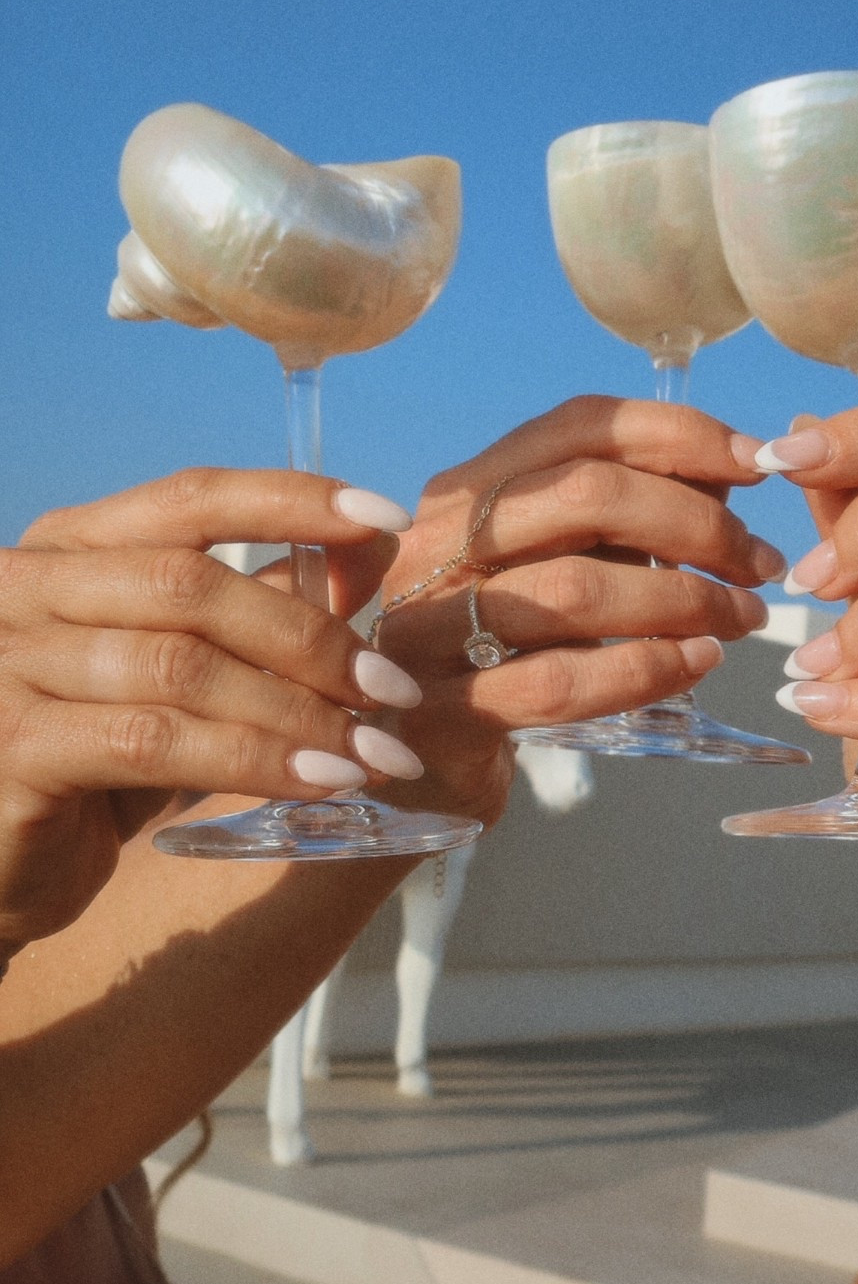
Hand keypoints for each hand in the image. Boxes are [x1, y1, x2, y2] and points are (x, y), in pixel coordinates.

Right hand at [0, 469, 408, 951]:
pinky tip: (318, 785)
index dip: (292, 500)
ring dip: (297, 712)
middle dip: (310, 635)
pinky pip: (155, 742)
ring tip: (375, 753)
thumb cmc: (95, 761)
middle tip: (393, 688)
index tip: (387, 515)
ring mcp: (10, 663)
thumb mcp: (177, 672)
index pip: (191, 498)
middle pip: (194, 584)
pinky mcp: (16, 746)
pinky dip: (251, 761)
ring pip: (182, 667)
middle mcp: (27, 586)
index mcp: (71, 545)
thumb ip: (255, 608)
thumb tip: (372, 547)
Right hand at [363, 395, 782, 829]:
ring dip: (685, 600)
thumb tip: (726, 481)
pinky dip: (644, 669)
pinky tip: (696, 664)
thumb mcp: (542, 564)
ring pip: (578, 588)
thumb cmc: (495, 649)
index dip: (679, 434)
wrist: (412, 761)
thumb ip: (616, 520)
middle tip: (759, 563)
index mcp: (466, 489)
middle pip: (586, 494)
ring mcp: (430, 626)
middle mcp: (438, 542)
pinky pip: (562, 681)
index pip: (580, 426)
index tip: (753, 462)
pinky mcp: (447, 710)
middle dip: (696, 522)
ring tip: (742, 619)